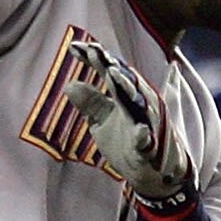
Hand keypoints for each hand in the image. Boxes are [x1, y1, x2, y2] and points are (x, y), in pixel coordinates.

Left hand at [61, 32, 193, 209]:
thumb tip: (69, 85)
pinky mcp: (150, 150)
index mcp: (127, 97)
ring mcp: (147, 126)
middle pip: (126, 82)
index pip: (111, 74)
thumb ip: (91, 103)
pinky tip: (140, 131)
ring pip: (139, 104)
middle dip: (111, 66)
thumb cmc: (127, 142)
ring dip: (127, 89)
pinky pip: (148, 142)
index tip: (75, 47)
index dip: (95, 60)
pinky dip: (144, 136)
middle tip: (95, 51)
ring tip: (113, 74)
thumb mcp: (103, 121)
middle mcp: (140, 106)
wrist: (152, 173)